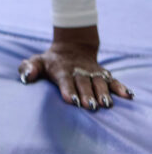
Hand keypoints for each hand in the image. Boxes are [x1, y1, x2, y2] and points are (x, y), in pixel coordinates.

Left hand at [18, 28, 133, 109]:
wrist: (71, 47)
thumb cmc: (52, 61)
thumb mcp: (38, 61)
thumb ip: (29, 68)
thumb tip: (26, 76)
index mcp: (62, 70)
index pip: (64, 80)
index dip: (67, 90)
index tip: (70, 100)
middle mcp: (78, 71)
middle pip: (83, 83)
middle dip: (87, 95)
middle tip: (90, 106)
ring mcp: (91, 72)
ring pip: (98, 82)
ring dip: (103, 92)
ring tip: (107, 104)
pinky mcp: (102, 74)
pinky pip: (112, 80)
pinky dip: (120, 87)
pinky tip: (127, 95)